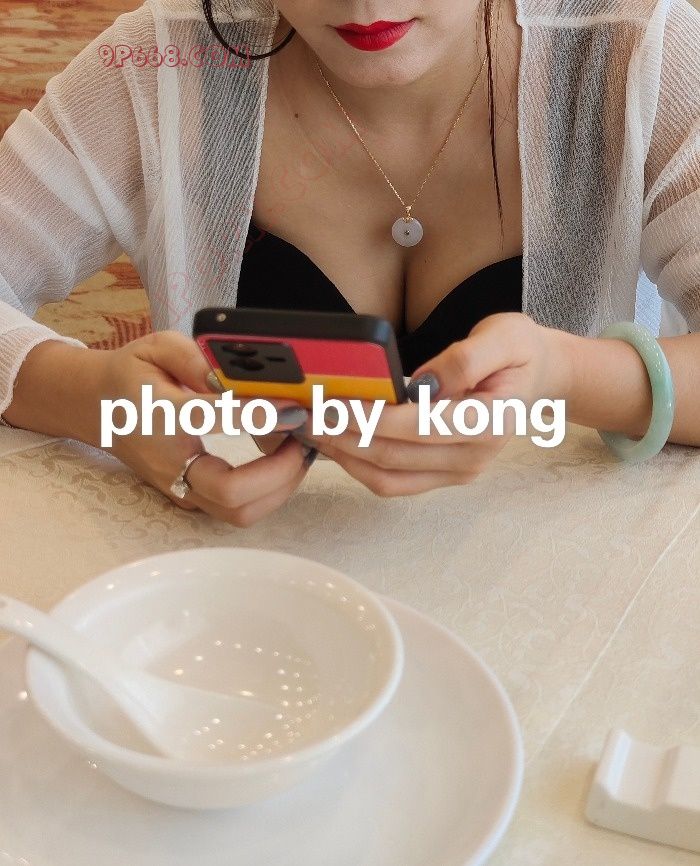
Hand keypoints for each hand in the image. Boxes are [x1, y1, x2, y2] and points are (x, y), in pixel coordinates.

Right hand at [92, 331, 313, 525]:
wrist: (98, 408)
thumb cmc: (132, 376)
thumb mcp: (158, 347)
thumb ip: (197, 359)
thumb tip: (237, 378)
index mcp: (161, 417)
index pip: (212, 420)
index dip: (258, 415)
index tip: (292, 409)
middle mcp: (170, 462)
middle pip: (231, 491)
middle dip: (279, 471)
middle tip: (300, 440)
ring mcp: (180, 488)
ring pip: (238, 511)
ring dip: (279, 487)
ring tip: (297, 452)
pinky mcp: (192, 499)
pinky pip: (236, 510)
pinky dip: (268, 493)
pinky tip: (281, 463)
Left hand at [294, 313, 570, 496]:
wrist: (536, 376)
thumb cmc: (517, 351)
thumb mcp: (503, 336)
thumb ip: (464, 360)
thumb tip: (420, 385)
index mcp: (491, 422)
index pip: (419, 426)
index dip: (371, 418)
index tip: (331, 403)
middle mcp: (474, 456)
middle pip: (394, 456)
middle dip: (343, 436)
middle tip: (305, 414)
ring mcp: (458, 472)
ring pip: (386, 476)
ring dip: (343, 456)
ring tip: (310, 429)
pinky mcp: (443, 475)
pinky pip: (392, 482)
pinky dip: (357, 466)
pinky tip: (333, 443)